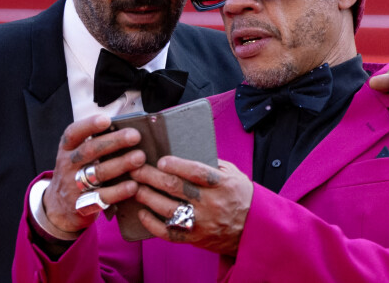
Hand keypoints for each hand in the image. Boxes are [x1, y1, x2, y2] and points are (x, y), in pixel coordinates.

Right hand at [43, 115, 145, 233]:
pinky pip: (102, 197)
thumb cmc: (77, 172)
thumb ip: (94, 143)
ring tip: (140, 157)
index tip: (106, 119)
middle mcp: (67, 165)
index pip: (73, 133)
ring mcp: (73, 186)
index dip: (89, 125)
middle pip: (90, 150)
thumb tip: (125, 128)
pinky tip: (134, 185)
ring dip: (121, 164)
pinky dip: (119, 191)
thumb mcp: (77, 156)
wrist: (58, 208)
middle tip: (135, 135)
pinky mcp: (82, 205)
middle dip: (114, 141)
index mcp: (67, 148)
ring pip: (98, 173)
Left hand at [130, 156, 252, 255]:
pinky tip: (142, 213)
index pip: (196, 172)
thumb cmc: (240, 195)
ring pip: (169, 210)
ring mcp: (202, 223)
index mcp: (221, 184)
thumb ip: (210, 163)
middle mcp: (211, 204)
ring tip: (134, 187)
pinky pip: (170, 234)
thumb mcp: (232, 173)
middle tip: (135, 168)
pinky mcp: (196, 238)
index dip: (177, 165)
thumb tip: (184, 149)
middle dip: (151, 177)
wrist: (253, 230)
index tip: (161, 160)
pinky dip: (153, 224)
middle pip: (176, 188)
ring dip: (148, 197)